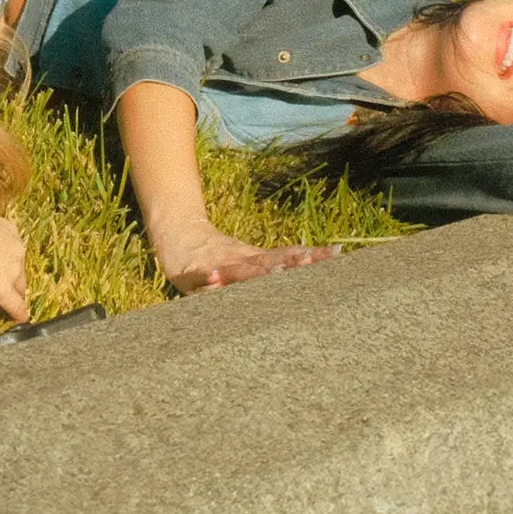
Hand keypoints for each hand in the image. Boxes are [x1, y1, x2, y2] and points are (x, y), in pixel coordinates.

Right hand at [0, 207, 28, 320]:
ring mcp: (11, 272)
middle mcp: (14, 248)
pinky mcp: (3, 292)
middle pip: (18, 267)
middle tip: (0, 282)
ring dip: (15, 293)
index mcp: (6, 229)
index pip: (11, 247)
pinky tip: (20, 319)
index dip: (5, 257)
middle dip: (11, 276)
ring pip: (19, 286)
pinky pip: (15, 305)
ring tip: (11, 303)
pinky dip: (18, 313)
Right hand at [154, 221, 339, 297]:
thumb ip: (273, 268)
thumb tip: (314, 265)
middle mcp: (239, 260)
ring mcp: (216, 264)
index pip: (286, 257)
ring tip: (276, 270)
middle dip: (290, 262)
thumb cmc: (218, 257)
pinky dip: (205, 276)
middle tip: (313, 261)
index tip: (334, 253)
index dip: (309, 256)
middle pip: (268, 261)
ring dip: (255, 270)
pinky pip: (198, 276)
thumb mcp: (247, 263)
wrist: (178, 235)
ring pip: (237, 268)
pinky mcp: (190, 272)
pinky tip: (213, 278)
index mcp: (254, 260)